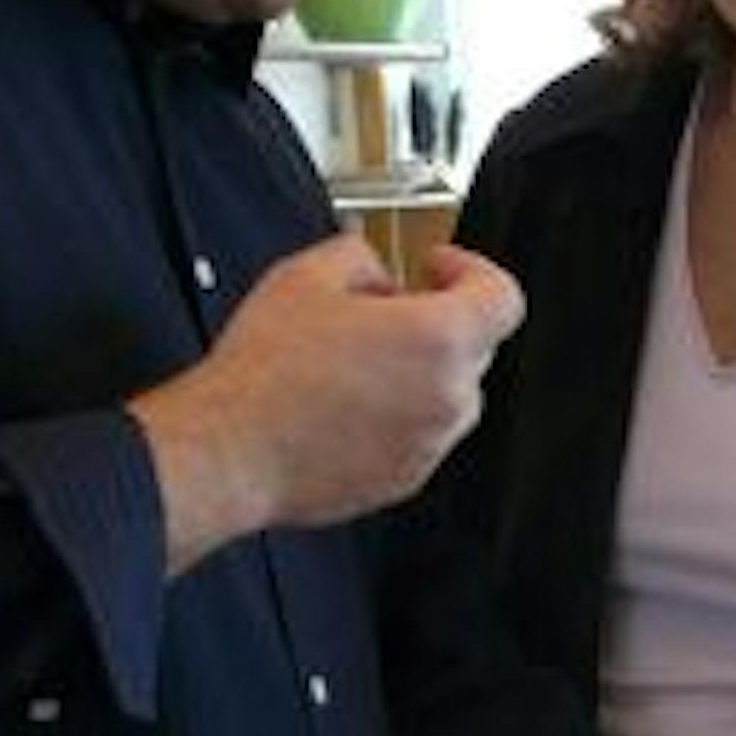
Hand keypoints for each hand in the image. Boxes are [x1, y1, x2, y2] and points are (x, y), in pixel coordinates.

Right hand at [129, 233, 523, 570]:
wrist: (232, 451)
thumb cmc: (266, 374)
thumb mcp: (307, 275)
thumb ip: (360, 256)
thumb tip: (375, 272)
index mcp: (439, 339)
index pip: (502, 297)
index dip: (473, 273)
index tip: (439, 268)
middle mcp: (448, 397)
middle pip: (474, 346)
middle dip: (436, 321)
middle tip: (383, 310)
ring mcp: (430, 445)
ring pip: (446, 395)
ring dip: (416, 372)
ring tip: (353, 362)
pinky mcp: (405, 480)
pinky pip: (419, 435)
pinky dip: (397, 416)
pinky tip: (344, 405)